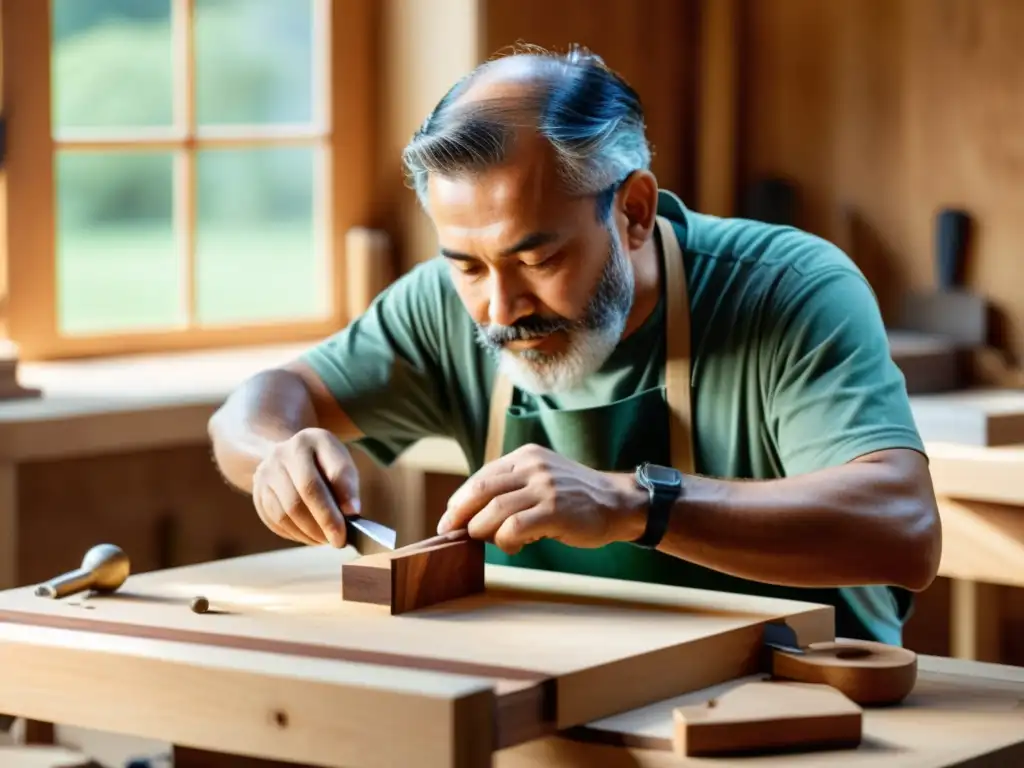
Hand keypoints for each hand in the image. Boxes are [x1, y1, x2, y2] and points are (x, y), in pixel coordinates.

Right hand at [252, 428, 359, 547]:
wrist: (285, 456)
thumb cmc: (321, 464)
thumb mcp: (339, 462)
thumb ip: (347, 483)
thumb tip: (350, 512)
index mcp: (313, 440)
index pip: (331, 469)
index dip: (344, 493)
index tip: (354, 513)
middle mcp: (283, 452)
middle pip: (305, 492)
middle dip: (326, 520)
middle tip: (340, 540)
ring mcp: (265, 473)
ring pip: (287, 512)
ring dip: (310, 532)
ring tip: (326, 540)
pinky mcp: (257, 493)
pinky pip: (275, 521)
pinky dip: (296, 534)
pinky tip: (310, 537)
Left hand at [437, 444, 646, 554]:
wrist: (617, 503)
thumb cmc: (575, 497)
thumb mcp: (542, 477)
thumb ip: (512, 487)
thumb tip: (471, 513)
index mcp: (525, 456)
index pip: (481, 477)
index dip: (459, 500)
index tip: (448, 519)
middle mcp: (532, 467)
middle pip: (480, 491)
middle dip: (459, 514)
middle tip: (449, 533)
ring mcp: (544, 488)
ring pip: (494, 511)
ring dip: (483, 531)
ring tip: (489, 541)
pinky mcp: (555, 510)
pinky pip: (514, 528)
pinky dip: (505, 540)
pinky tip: (513, 546)